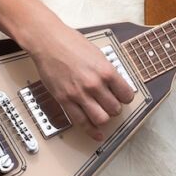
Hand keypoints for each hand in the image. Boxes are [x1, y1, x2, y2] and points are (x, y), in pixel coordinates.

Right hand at [18, 18, 134, 141]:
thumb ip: (107, 71)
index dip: (126, 98)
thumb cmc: (70, 43)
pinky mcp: (65, 100)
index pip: (126, 95)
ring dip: (104, 118)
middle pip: (115, 109)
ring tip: (102, 113)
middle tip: (111, 104)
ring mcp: (79, 94)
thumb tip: (115, 85)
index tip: (123, 98)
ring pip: (101, 119)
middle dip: (115, 109)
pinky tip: (97, 134)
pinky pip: (81, 122)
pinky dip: (91, 131)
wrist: (48, 42)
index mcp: (106, 71)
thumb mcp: (97, 54)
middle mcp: (94, 84)